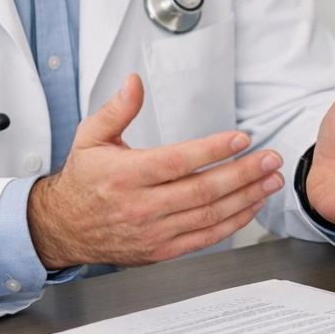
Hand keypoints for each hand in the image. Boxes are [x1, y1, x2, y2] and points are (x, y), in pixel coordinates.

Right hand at [27, 74, 284, 269]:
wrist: (63, 228)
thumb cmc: (83, 180)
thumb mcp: (90, 137)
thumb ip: (117, 109)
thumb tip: (134, 82)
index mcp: (126, 175)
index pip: (179, 162)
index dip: (214, 150)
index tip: (242, 138)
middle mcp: (141, 206)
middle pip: (202, 190)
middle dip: (244, 173)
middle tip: (270, 159)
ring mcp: (153, 232)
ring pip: (209, 215)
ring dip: (246, 198)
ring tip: (271, 181)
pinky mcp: (161, 251)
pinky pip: (205, 238)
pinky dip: (233, 223)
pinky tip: (251, 206)